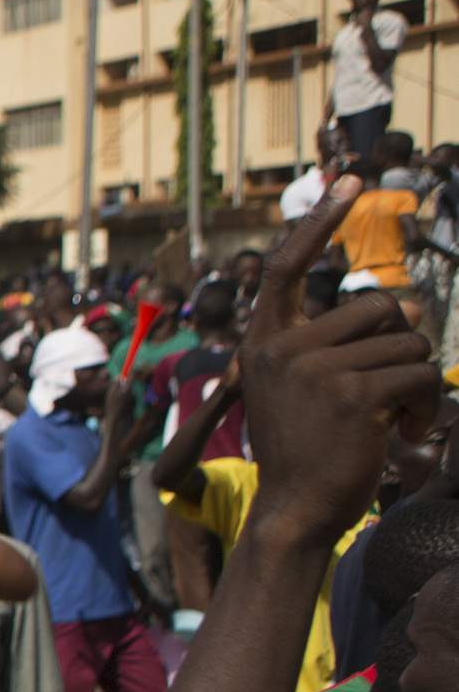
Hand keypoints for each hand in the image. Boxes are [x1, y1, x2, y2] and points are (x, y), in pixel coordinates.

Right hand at [235, 181, 445, 548]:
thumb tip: (400, 309)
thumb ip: (328, 346)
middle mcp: (283, 347)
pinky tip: (404, 433)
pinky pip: (420, 373)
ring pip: (407, 343)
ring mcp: (315, 368)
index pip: (290, 267)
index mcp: (264, 342)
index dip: (321, 222)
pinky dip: (427, 405)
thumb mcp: (300, 389)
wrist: (294, 511)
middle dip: (400, 347)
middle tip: (392, 391)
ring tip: (397, 419)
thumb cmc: (306, 451)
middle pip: (378, 308)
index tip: (349, 180)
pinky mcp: (352, 393)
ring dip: (419, 383)